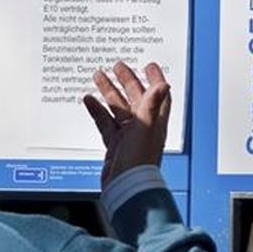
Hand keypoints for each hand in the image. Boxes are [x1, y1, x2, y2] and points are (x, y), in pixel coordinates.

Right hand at [83, 61, 171, 186]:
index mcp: (155, 122)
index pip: (159, 96)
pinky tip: (89, 100)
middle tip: (118, 66)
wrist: (126, 186)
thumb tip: (163, 84)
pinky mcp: (115, 144)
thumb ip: (151, 105)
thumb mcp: (145, 128)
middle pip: (136, 98)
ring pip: (117, 108)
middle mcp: (143, 127)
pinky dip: (97, 111)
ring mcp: (128, 136)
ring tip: (98, 76)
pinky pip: (105, 123)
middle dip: (127, 81)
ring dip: (109, 92)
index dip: (155, 79)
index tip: (149, 65)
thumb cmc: (139, 161)